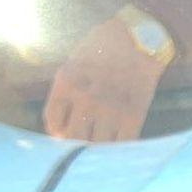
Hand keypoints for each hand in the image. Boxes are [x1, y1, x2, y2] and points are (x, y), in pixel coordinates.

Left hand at [42, 15, 167, 143]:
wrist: (138, 41)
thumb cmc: (102, 49)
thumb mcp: (73, 64)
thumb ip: (65, 94)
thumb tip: (58, 130)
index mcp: (67, 82)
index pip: (52, 121)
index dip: (56, 132)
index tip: (62, 135)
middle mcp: (86, 98)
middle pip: (73, 138)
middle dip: (74, 144)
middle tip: (81, 144)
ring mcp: (110, 110)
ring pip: (97, 146)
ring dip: (96, 150)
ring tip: (98, 146)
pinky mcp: (133, 117)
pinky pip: (121, 145)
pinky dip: (117, 150)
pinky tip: (116, 145)